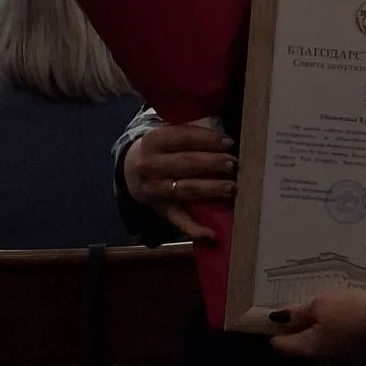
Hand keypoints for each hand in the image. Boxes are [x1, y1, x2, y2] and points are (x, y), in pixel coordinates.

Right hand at [124, 124, 236, 239]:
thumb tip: (222, 134)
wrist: (131, 172)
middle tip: (233, 163)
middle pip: (187, 163)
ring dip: (212, 189)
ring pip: (186, 189)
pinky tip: (212, 233)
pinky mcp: (161, 209)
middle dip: (214, 163)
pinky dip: (195, 229)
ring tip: (232, 186)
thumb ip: (187, 132)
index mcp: (153, 141)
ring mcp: (155, 190)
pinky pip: (178, 220)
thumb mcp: (165, 133)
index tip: (229, 142)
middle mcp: (151, 166)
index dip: (208, 140)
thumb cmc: (160, 149)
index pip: (184, 137)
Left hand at [270, 288, 365, 365]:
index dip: (276, 334)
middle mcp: (325, 365)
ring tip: (330, 325)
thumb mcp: (321, 303)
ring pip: (327, 357)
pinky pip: (346, 358)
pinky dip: (343, 347)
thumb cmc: (350, 309)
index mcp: (311, 349)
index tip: (274, 324)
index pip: (284, 346)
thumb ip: (299, 313)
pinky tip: (350, 334)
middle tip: (305, 320)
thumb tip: (277, 319)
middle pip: (306, 353)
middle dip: (302, 338)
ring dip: (324, 344)